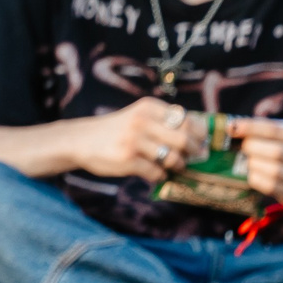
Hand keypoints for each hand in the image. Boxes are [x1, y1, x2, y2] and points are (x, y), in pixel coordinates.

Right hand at [70, 98, 207, 183]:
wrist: (79, 141)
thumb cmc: (116, 130)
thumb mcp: (138, 116)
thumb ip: (163, 122)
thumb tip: (199, 137)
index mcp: (148, 107)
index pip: (186, 119)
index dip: (200, 133)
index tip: (202, 142)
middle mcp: (142, 121)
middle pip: (184, 138)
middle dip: (194, 152)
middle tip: (194, 158)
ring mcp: (134, 141)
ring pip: (173, 158)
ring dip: (177, 166)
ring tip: (173, 167)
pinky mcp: (127, 160)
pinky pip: (156, 172)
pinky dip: (160, 175)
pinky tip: (155, 173)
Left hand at [233, 119, 282, 210]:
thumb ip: (272, 132)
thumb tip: (237, 126)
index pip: (275, 130)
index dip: (251, 127)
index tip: (232, 126)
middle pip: (275, 151)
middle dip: (252, 147)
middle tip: (244, 146)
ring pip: (272, 170)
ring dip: (253, 163)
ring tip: (250, 160)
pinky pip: (269, 186)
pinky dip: (255, 178)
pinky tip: (253, 173)